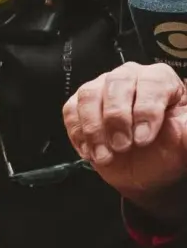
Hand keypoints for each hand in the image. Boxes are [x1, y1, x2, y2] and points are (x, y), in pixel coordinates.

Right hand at [63, 62, 186, 217]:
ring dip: (94, 129)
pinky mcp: (80, 104)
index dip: (146, 111)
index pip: (152, 84)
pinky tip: (92, 151)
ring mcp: (101, 88)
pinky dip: (78, 133)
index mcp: (160, 79)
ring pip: (89, 95)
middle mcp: (129, 77)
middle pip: (117, 83)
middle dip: (117, 118)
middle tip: (123, 147)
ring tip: (105, 155)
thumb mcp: (186, 139)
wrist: (146, 170)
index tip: (144, 139)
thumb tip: (185, 123)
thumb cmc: (168, 150)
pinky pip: (71, 111)